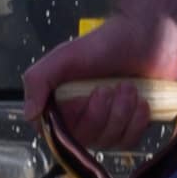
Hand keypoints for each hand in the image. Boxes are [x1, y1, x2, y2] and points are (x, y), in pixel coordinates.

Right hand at [23, 10, 176, 158]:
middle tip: (110, 86)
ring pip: (109, 141)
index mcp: (61, 103)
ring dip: (121, 113)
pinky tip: (141, 101)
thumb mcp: (64, 56)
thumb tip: (30, 114)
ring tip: (128, 87)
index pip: (55, 133)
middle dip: (101, 111)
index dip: (73, 118)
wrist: (146, 35)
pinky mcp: (131, 128)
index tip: (85, 94)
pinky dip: (137, 121)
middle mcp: (81, 118)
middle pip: (85, 138)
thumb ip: (38, 81)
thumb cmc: (104, 43)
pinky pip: (129, 142)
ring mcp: (107, 125)